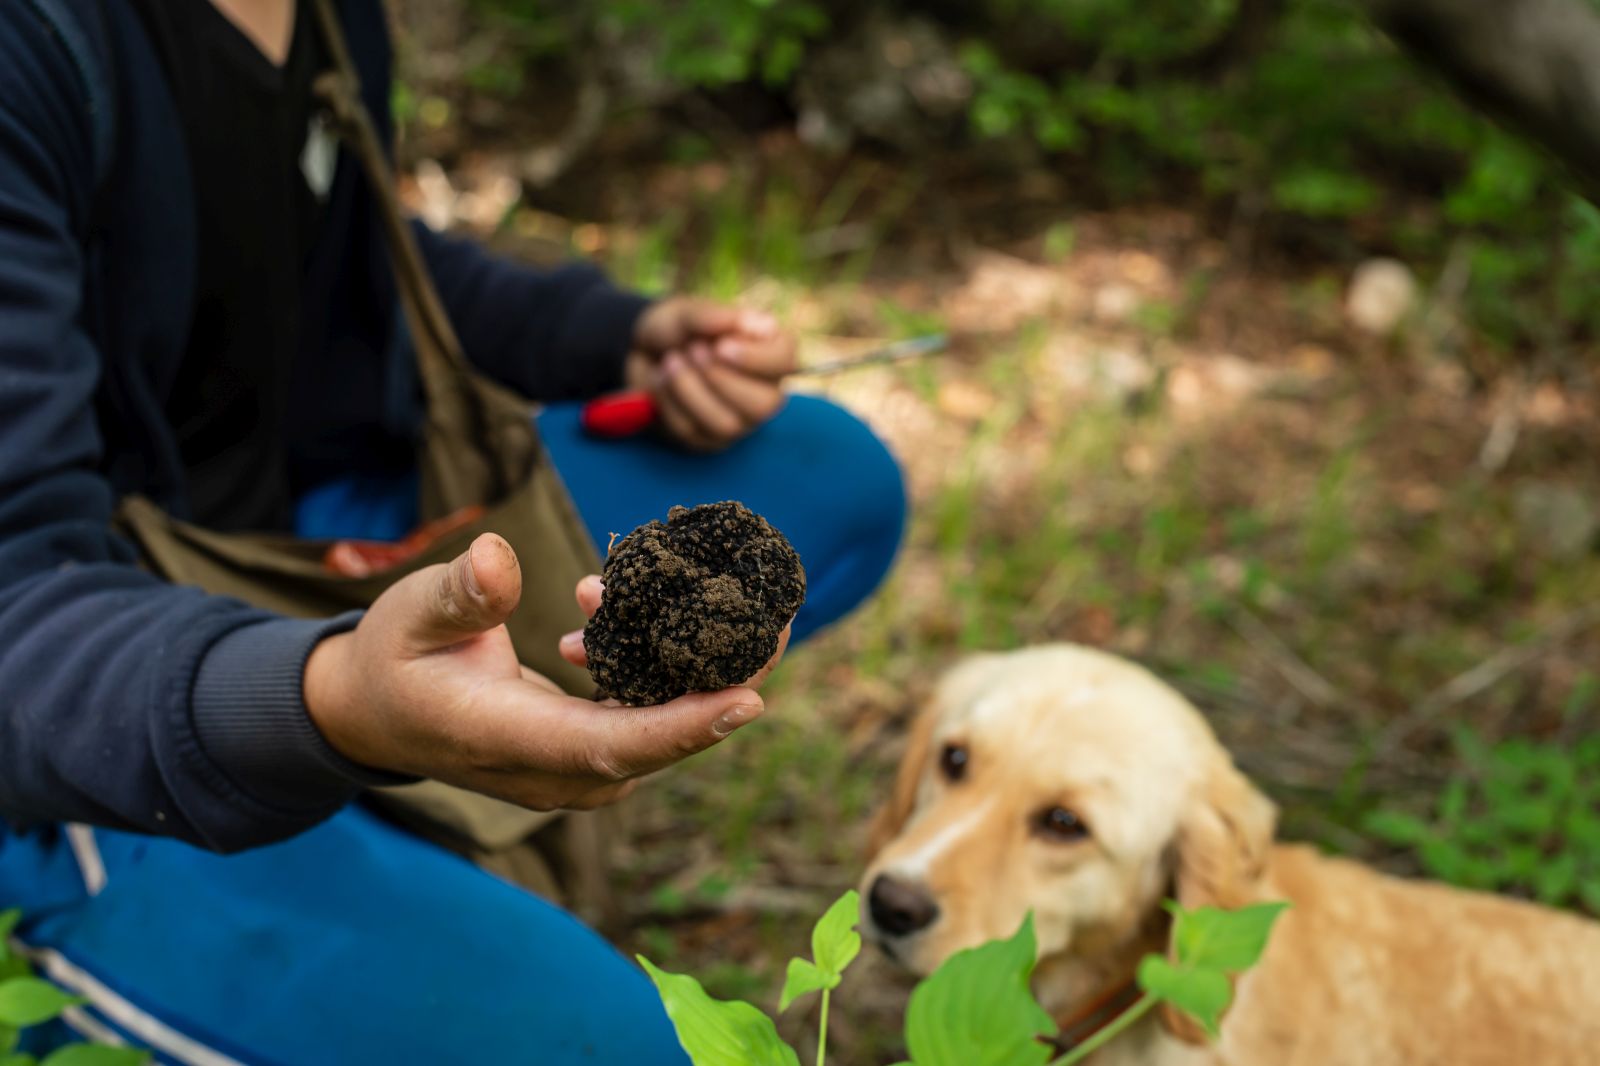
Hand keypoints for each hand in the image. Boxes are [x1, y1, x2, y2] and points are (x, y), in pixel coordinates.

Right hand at [303, 533, 777, 810]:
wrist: (375, 712)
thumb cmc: (392, 658)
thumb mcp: (407, 613)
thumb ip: (457, 594)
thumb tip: (498, 559)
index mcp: (504, 741)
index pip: (609, 745)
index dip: (682, 727)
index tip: (748, 697)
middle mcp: (551, 770)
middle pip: (658, 740)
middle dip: (726, 681)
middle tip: (780, 616)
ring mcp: (573, 768)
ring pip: (661, 726)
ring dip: (695, 660)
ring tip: (728, 590)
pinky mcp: (588, 750)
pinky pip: (648, 715)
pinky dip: (667, 663)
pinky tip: (650, 602)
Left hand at [627, 297, 797, 449]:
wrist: (639, 354)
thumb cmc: (674, 330)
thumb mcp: (685, 312)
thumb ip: (715, 315)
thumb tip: (760, 323)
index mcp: (768, 353)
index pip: (785, 361)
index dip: (756, 358)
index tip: (721, 345)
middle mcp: (761, 391)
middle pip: (764, 404)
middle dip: (721, 379)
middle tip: (693, 350)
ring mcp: (737, 421)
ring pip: (726, 424)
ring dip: (690, 389)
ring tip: (669, 361)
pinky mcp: (708, 440)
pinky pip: (691, 432)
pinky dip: (669, 402)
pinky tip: (660, 380)